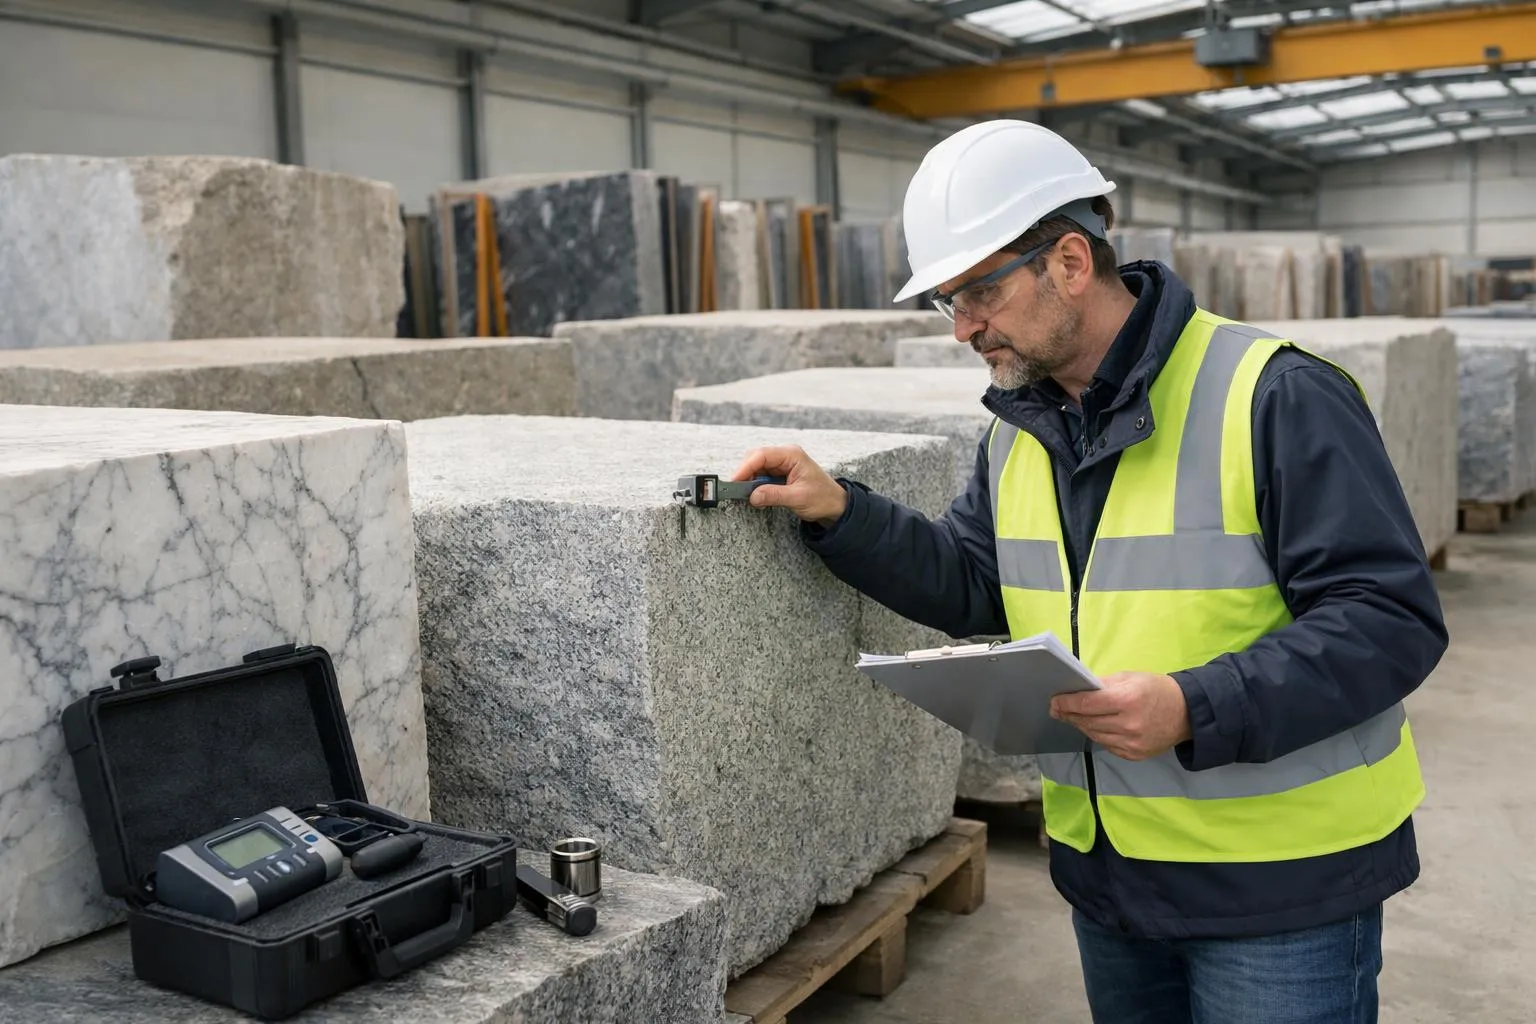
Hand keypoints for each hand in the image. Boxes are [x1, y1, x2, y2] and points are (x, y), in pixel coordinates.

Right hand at [730, 445, 847, 526]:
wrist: (835, 505)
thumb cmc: (823, 498)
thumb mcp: (798, 498)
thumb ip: (774, 495)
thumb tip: (752, 496)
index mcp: (792, 455)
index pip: (762, 455)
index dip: (745, 467)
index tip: (735, 482)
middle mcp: (786, 456)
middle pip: (756, 459)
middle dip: (745, 474)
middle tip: (738, 491)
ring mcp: (782, 464)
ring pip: (756, 467)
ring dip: (750, 481)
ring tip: (748, 496)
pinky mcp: (780, 473)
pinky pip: (762, 476)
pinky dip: (756, 485)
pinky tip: (756, 496)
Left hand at [1049, 672, 1191, 760]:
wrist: (1186, 713)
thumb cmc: (1156, 689)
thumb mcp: (1130, 678)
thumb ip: (1103, 684)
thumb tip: (1077, 690)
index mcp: (1127, 700)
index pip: (1087, 703)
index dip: (1067, 703)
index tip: (1054, 701)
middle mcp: (1128, 724)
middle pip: (1088, 721)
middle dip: (1070, 714)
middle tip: (1057, 709)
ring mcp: (1131, 743)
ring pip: (1094, 735)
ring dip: (1081, 725)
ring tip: (1072, 717)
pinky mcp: (1134, 755)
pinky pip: (1107, 745)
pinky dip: (1097, 735)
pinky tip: (1093, 727)